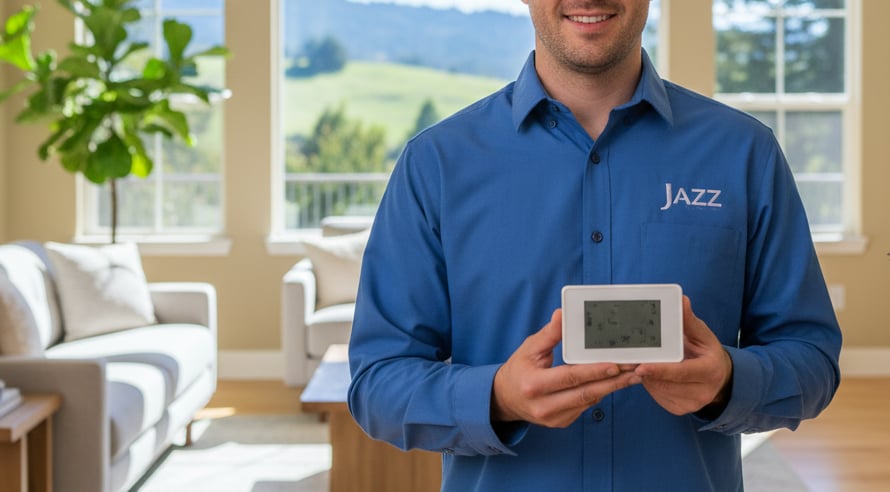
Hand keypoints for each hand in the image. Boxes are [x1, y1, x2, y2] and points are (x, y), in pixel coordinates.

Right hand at [491, 309, 640, 427]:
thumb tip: (563, 314)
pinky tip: (614, 383)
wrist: (506, 399)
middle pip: (585, 393)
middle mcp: (543, 406)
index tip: (616, 364)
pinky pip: (585, 407)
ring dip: (612, 388)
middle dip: (613, 381)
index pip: (570, 377)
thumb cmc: (519, 369)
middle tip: (635, 370)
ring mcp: (553, 418)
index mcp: (534, 385)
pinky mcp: (561, 423)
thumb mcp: (529, 348)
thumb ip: (549, 334)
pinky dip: (600, 393)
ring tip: (632, 376)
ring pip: (589, 402)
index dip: (594, 371)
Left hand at [634, 297, 732, 416]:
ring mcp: (691, 404)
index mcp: (710, 371)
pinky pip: (657, 396)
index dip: (660, 370)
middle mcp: (703, 392)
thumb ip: (688, 320)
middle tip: (632, 357)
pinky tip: (653, 374)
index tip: (641, 366)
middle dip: (647, 370)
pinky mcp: (679, 409)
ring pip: (658, 389)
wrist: (720, 378)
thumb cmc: (707, 352)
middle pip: (666, 382)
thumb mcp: (702, 335)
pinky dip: (651, 383)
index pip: (682, 372)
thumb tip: (681, 300)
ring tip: (647, 362)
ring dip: (647, 376)